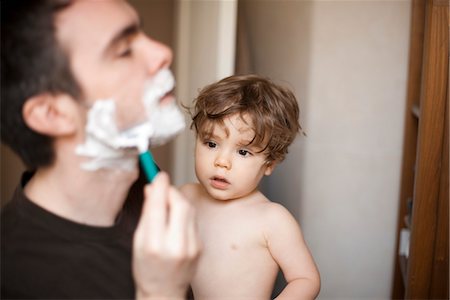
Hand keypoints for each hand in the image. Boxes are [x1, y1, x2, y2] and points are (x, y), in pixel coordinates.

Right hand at [133, 172, 200, 299]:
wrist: (164, 292)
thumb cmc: (147, 268)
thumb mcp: (138, 241)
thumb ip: (147, 214)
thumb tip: (151, 189)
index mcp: (154, 244)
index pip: (158, 206)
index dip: (159, 186)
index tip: (158, 175)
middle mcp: (175, 245)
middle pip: (180, 204)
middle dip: (171, 191)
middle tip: (162, 187)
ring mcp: (191, 246)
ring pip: (189, 210)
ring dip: (178, 199)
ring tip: (167, 201)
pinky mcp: (200, 246)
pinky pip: (193, 220)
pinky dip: (184, 212)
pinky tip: (175, 216)